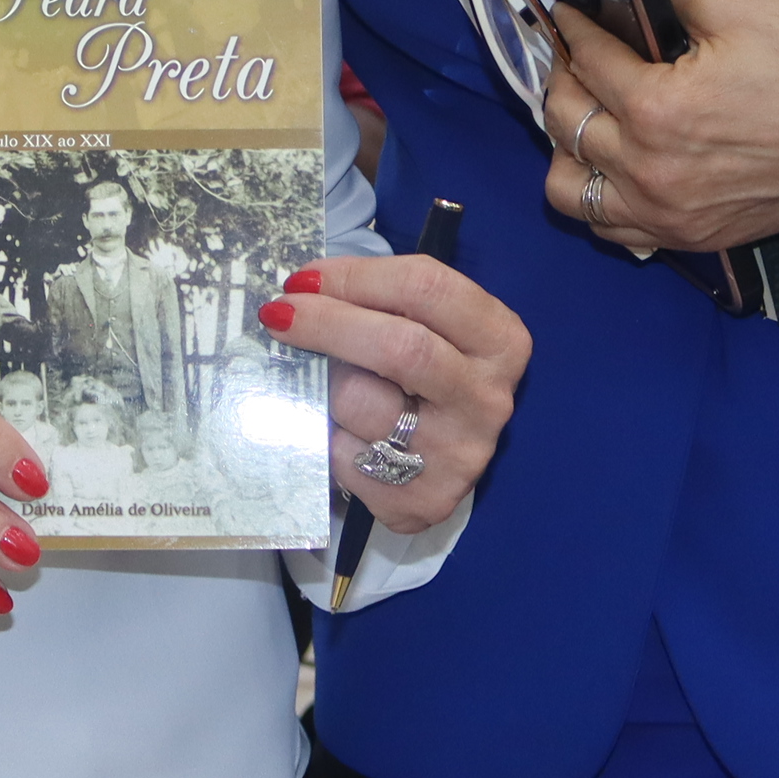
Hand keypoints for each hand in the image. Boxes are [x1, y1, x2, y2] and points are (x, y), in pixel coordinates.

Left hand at [258, 256, 528, 536]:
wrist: (447, 455)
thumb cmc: (427, 374)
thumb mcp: (428, 325)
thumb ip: (381, 301)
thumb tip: (302, 289)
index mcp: (498, 340)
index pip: (425, 288)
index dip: (355, 277)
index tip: (303, 279)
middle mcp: (486, 399)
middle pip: (400, 348)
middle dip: (327, 323)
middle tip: (279, 315)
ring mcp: (458, 455)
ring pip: (360, 403)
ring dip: (326, 386)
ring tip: (329, 385)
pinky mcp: (424, 501)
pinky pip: (345, 456)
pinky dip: (328, 437)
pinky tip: (343, 433)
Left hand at [538, 0, 778, 256]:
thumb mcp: (734, 3)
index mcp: (656, 109)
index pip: (585, 60)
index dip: (573, 28)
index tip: (569, 15)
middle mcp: (649, 170)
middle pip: (563, 120)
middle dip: (562, 77)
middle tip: (578, 57)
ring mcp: (666, 212)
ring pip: (568, 188)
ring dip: (568, 148)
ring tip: (590, 117)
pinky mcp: (689, 237)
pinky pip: (611, 228)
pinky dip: (599, 197)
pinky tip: (614, 166)